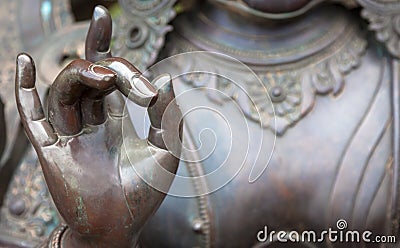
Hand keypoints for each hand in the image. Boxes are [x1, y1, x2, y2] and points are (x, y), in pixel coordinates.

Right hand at [15, 6, 181, 247]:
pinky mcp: (50, 151)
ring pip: (64, 91)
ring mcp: (68, 135)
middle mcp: (89, 123)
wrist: (120, 230)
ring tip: (103, 74)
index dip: (103, 45)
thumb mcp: (167, 151)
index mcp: (113, 121)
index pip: (106, 75)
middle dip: (104, 64)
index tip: (102, 14)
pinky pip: (32, 116)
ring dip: (80, 75)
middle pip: (86, 77)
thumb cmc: (144, 195)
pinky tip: (21, 62)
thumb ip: (168, 116)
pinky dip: (23, 90)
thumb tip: (167, 78)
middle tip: (122, 73)